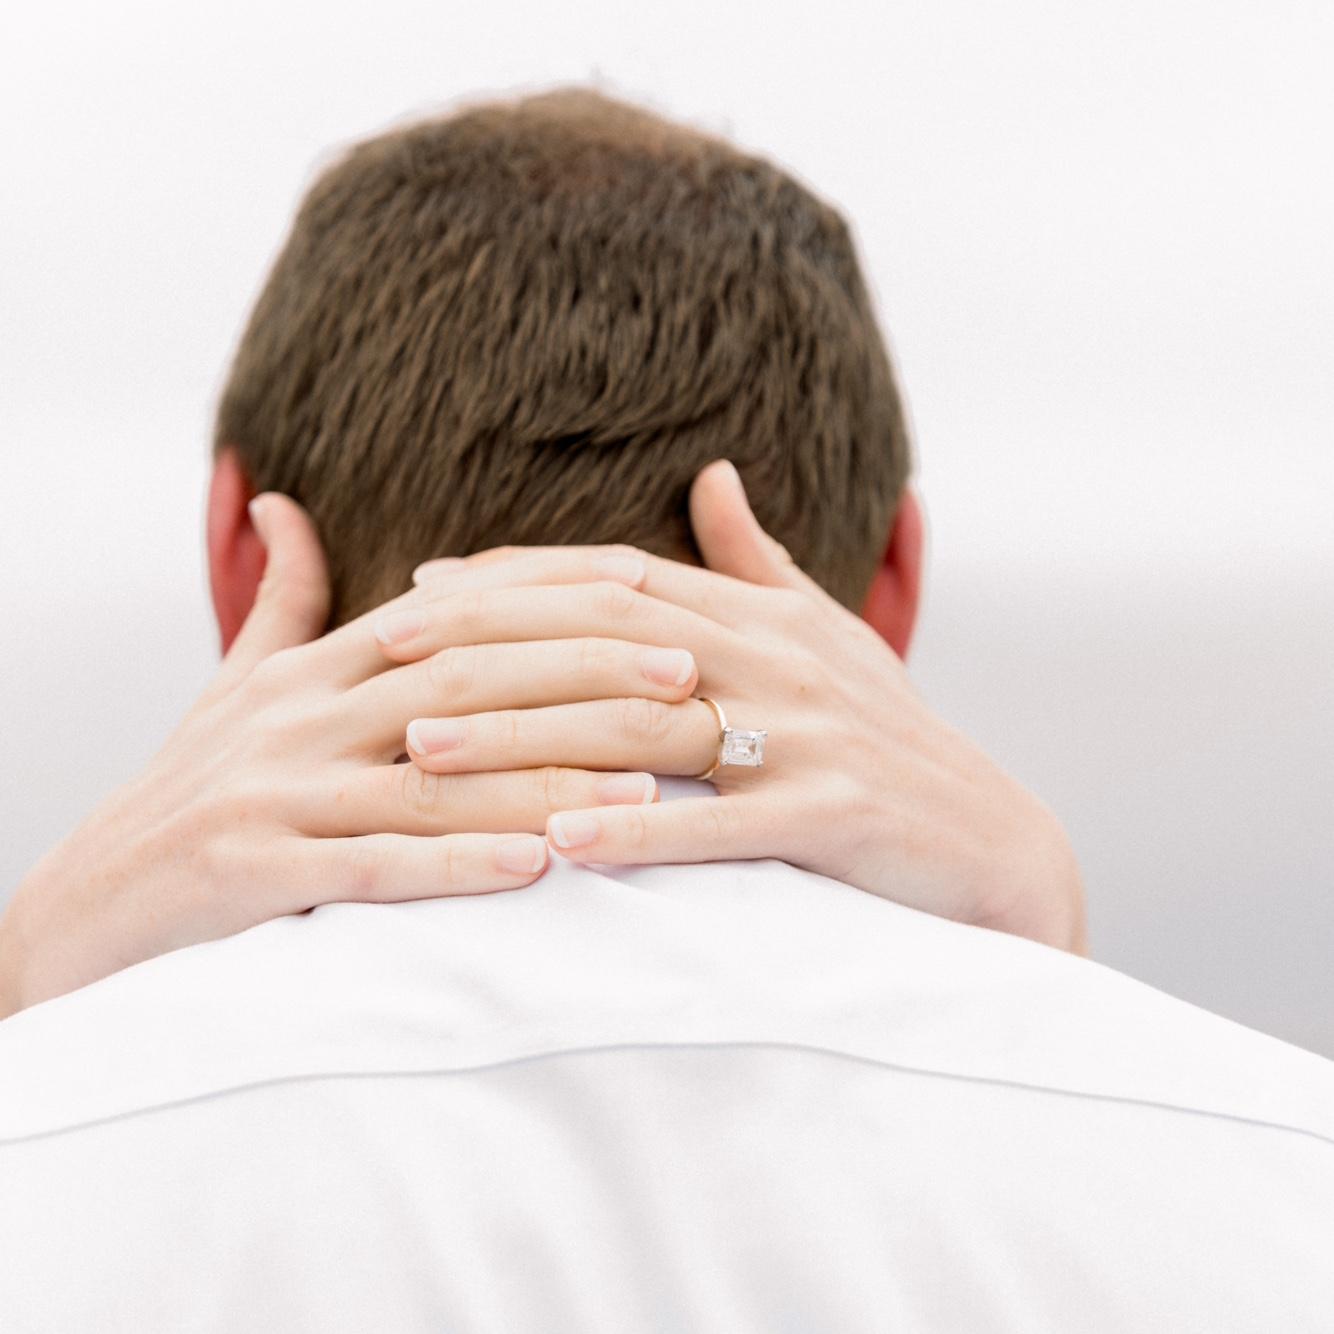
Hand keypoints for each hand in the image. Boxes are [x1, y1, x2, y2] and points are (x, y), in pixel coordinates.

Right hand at [0, 498, 698, 1016]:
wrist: (86, 903)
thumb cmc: (185, 788)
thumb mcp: (234, 684)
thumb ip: (282, 599)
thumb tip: (279, 500)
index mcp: (312, 667)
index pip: (450, 612)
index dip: (550, 593)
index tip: (646, 584)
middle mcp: (298, 715)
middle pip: (462, 681)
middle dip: (581, 675)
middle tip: (685, 677)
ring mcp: (273, 792)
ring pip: (434, 776)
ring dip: (549, 780)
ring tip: (651, 786)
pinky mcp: (250, 870)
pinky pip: (371, 866)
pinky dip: (457, 864)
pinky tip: (541, 867)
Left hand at [405, 463, 1086, 952]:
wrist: (994, 840)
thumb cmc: (892, 736)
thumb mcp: (826, 635)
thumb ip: (756, 560)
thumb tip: (710, 473)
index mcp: (763, 616)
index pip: (618, 578)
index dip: (516, 579)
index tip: (422, 588)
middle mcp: (778, 662)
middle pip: (608, 640)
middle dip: (489, 646)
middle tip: (385, 657)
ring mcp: (808, 739)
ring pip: (642, 726)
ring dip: (528, 738)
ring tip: (426, 753)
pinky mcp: (835, 819)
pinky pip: (721, 827)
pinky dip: (638, 832)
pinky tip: (555, 844)